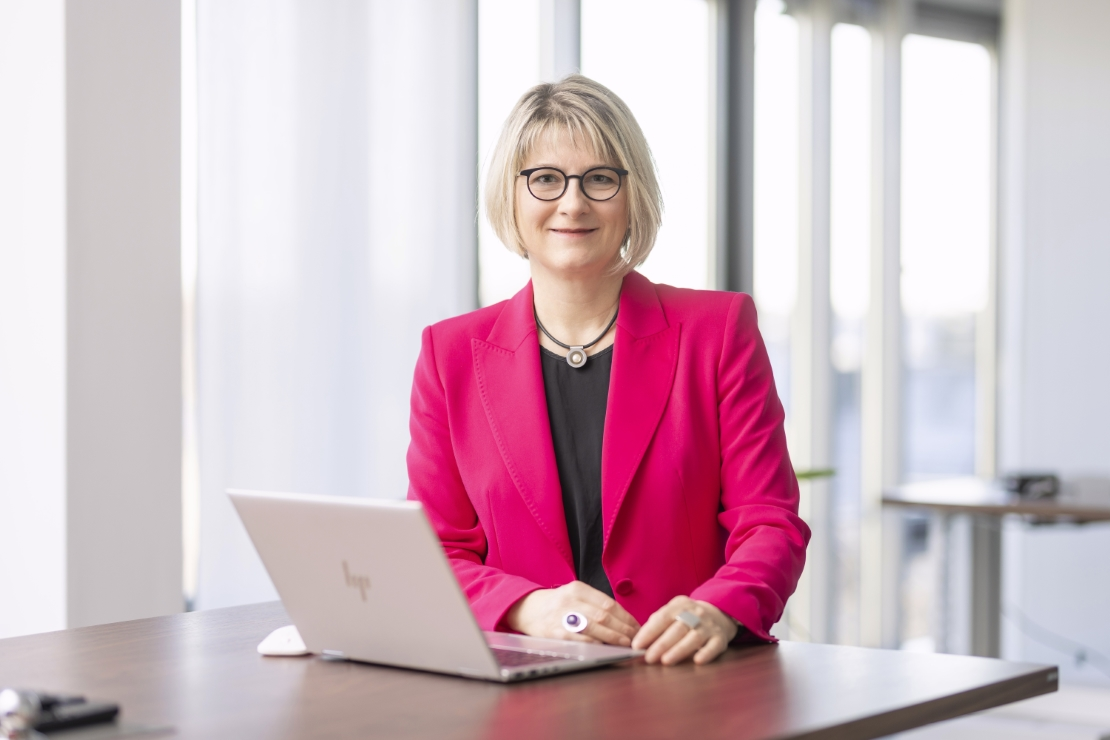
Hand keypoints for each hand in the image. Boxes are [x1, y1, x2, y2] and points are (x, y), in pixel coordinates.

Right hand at [505, 581, 640, 646]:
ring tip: (625, 644)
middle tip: (636, 638)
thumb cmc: (556, 605)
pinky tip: (605, 648)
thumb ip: (595, 603)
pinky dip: (594, 643)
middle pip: (604, 615)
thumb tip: (624, 620)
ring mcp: (561, 616)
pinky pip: (578, 638)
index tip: (637, 626)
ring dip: (614, 637)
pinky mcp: (554, 632)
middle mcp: (570, 600)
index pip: (609, 603)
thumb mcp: (574, 596)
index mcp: (578, 589)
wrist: (525, 609)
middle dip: (624, 629)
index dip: (626, 617)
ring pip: (595, 626)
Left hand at [632, 596, 738, 664]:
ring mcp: (709, 626)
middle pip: (677, 628)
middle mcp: (696, 614)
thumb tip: (639, 641)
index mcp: (680, 605)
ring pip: (694, 638)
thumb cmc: (687, 616)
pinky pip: (714, 646)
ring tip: (666, 661)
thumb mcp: (672, 612)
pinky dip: (706, 653)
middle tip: (648, 658)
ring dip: (679, 650)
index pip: (663, 617)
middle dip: (661, 644)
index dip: (649, 632)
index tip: (637, 645)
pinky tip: (697, 661)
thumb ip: (656, 623)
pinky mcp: (720, 638)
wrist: (719, 613)